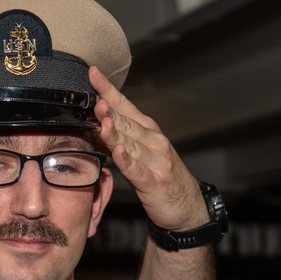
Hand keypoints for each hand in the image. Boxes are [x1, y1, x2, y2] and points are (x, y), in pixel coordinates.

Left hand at [90, 66, 205, 230]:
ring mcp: (156, 161)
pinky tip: (117, 151)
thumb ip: (121, 139)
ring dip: (115, 131)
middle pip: (126, 121)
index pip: (125, 106)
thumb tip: (96, 125)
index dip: (109, 90)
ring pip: (130, 142)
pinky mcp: (155, 182)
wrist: (188, 207)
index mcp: (148, 131)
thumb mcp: (141, 154)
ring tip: (101, 119)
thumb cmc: (160, 178)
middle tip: (92, 95)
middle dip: (109, 108)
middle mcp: (153, 141)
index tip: (93, 72)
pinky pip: (138, 170)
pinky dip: (127, 160)